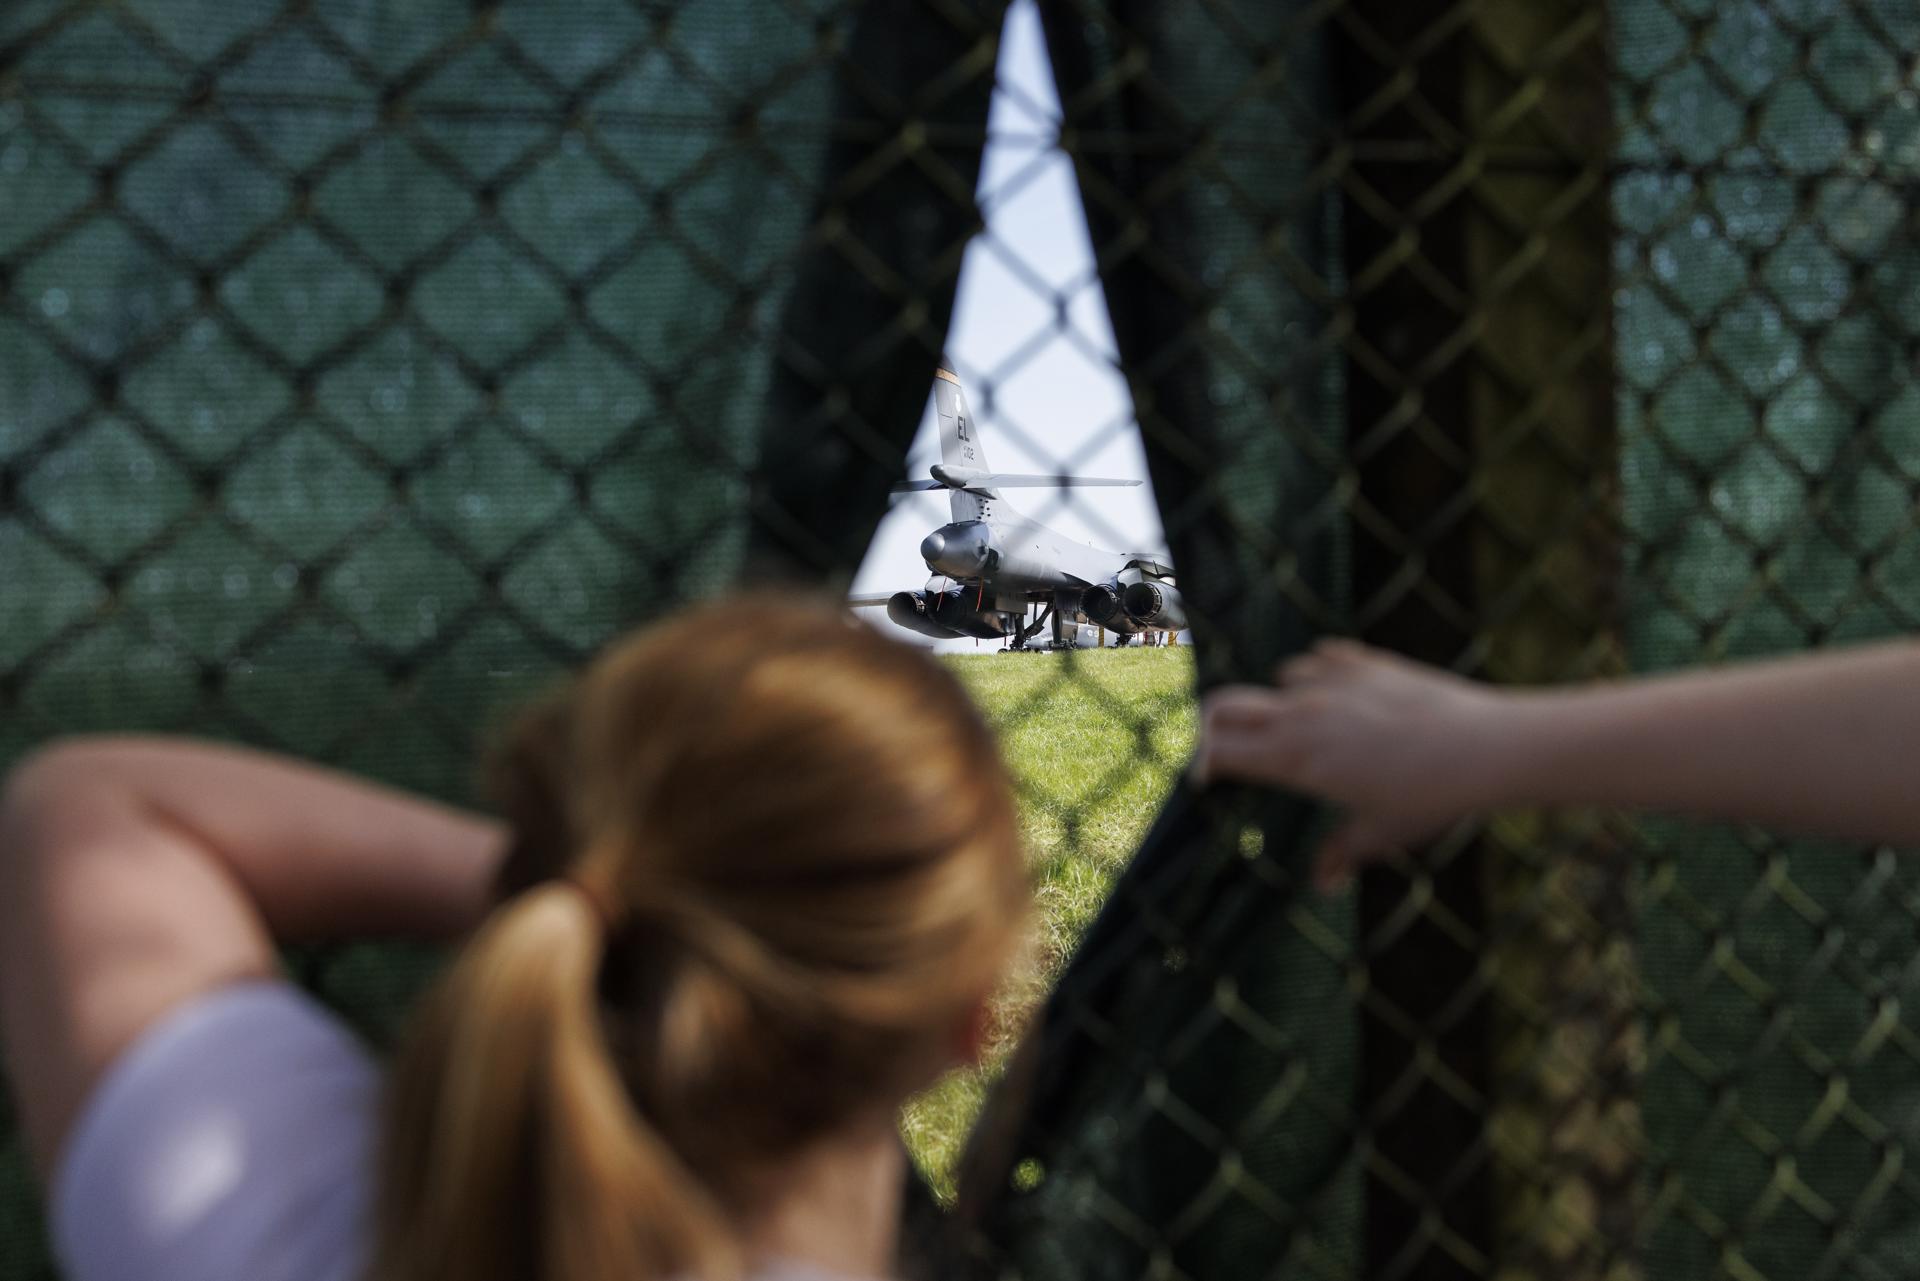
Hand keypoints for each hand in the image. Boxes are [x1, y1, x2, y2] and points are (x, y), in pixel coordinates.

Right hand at [1194, 640, 1515, 890]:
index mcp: (1296, 760)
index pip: (1217, 752)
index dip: (1199, 764)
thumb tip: (1323, 884)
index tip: (1203, 780)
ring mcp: (1330, 681)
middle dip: (1211, 724)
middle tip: (1221, 744)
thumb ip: (1341, 855)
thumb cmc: (1431, 798)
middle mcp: (1302, 714)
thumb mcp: (1380, 834)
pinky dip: (1317, 677)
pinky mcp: (1361, 660)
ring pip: (1277, 680)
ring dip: (1276, 701)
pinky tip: (1340, 696)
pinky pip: (1319, 659)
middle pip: (1224, 705)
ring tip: (1300, 726)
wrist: (1486, 747)